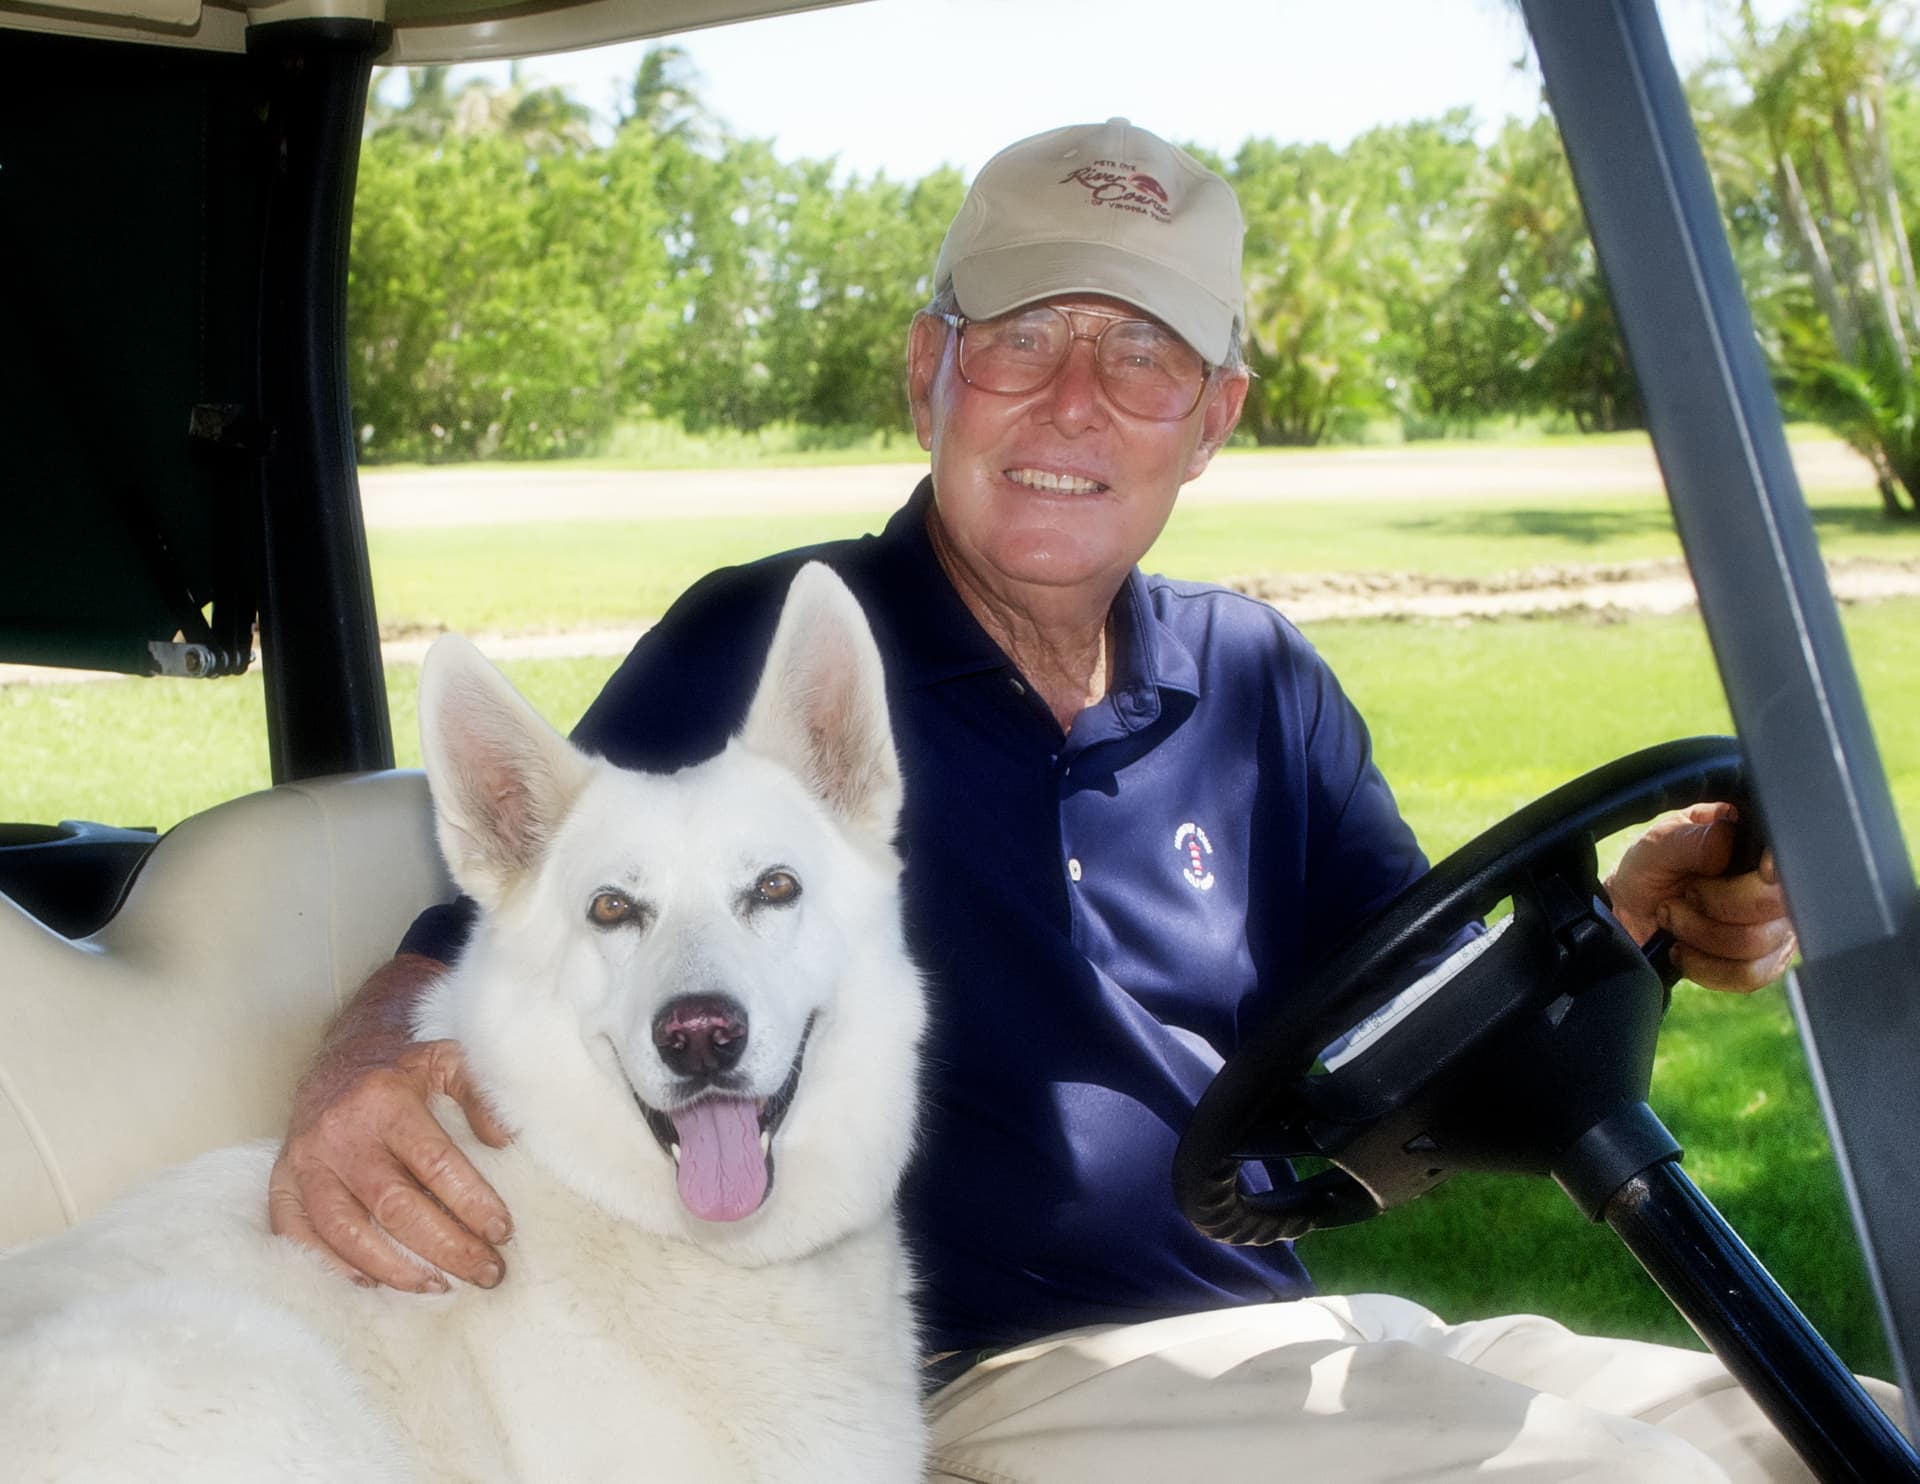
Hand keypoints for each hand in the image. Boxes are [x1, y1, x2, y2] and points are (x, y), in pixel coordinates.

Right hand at [269, 955, 513, 1291]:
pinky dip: (335, 1267)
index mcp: (384, 1100)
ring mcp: (305, 1163)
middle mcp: (340, 1134)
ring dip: (396, 1269)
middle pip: (395, 1207)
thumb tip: (504, 1139)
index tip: (502, 1232)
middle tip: (487, 1272)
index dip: (471, 1203)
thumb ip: (480, 1093)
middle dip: (447, 1247)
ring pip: (347, 1232)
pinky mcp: (282, 1185)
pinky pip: (300, 1238)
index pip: (435, 1163)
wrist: (338, 1062)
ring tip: (440, 1287)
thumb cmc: (401, 1071)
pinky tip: (373, 1283)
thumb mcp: (446, 1060)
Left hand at [1603, 802, 1796, 992]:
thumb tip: (1726, 841)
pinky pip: (1749, 975)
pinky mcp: (1764, 962)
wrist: (1629, 918)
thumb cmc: (1650, 873)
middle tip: (1683, 896)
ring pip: (1759, 943)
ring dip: (1701, 935)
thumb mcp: (1658, 845)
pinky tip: (1685, 950)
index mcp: (1756, 843)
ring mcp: (1776, 926)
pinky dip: (1706, 966)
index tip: (1756, 874)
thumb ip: (1691, 839)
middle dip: (1715, 905)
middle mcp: (1776, 885)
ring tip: (1674, 919)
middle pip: (1775, 904)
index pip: (1788, 857)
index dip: (1773, 871)